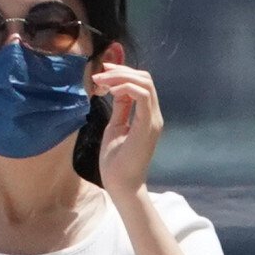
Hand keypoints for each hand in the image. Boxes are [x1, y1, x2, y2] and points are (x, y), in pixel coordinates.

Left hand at [93, 60, 163, 199]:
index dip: (122, 73)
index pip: (141, 83)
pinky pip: (142, 96)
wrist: (120, 184)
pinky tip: (110, 91)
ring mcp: (153, 120)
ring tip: (101, 81)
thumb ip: (121, 108)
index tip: (102, 73)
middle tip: (100, 74)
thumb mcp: (115, 126)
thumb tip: (117, 89)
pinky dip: (126, 88)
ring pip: (145, 83)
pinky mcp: (148, 125)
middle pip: (145, 78)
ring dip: (121, 77)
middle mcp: (154, 115)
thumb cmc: (116, 161)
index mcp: (147, 115)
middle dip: (121, 71)